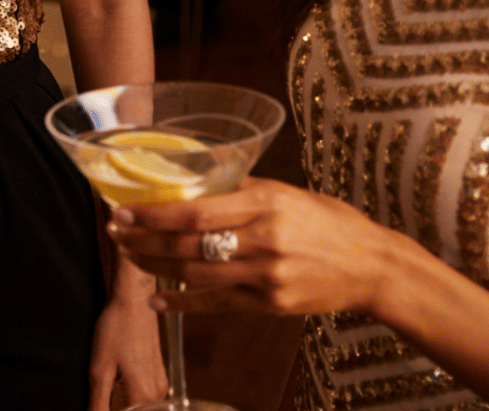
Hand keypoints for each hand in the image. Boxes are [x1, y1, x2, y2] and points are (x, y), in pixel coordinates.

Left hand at [87, 263, 167, 410]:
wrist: (135, 301)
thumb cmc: (117, 329)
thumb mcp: (100, 368)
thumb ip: (98, 401)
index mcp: (143, 396)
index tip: (98, 398)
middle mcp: (158, 395)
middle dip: (114, 406)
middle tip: (106, 384)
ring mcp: (162, 385)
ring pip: (139, 406)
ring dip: (122, 401)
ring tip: (111, 379)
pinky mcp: (160, 375)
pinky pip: (145, 395)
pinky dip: (130, 392)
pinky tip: (119, 375)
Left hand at [109, 177, 407, 318]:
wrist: (372, 266)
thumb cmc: (328, 223)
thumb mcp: (286, 192)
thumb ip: (241, 190)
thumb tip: (193, 182)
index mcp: (265, 204)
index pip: (195, 210)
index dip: (153, 215)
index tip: (125, 210)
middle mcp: (263, 240)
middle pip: (188, 244)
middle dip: (144, 240)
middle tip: (117, 233)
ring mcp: (266, 276)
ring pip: (196, 274)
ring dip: (155, 268)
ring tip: (130, 258)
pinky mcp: (270, 304)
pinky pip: (215, 304)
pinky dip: (182, 302)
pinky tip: (157, 299)